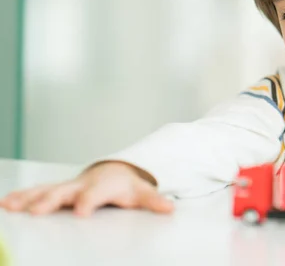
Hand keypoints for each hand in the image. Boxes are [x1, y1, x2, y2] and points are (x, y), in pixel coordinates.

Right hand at [0, 162, 173, 216]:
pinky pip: (38, 192)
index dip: (89, 201)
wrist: (115, 171)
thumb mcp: (141, 192)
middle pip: (65, 192)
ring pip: (46, 190)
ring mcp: (68, 187)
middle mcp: (82, 185)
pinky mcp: (58, 190)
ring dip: (29, 197)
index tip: (81, 211)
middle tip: (36, 211)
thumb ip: (153, 201)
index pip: (96, 194)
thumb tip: (170, 207)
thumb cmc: (127, 185)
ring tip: (11, 206)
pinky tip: (6, 203)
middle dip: (51, 200)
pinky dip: (22, 196)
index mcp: (103, 186)